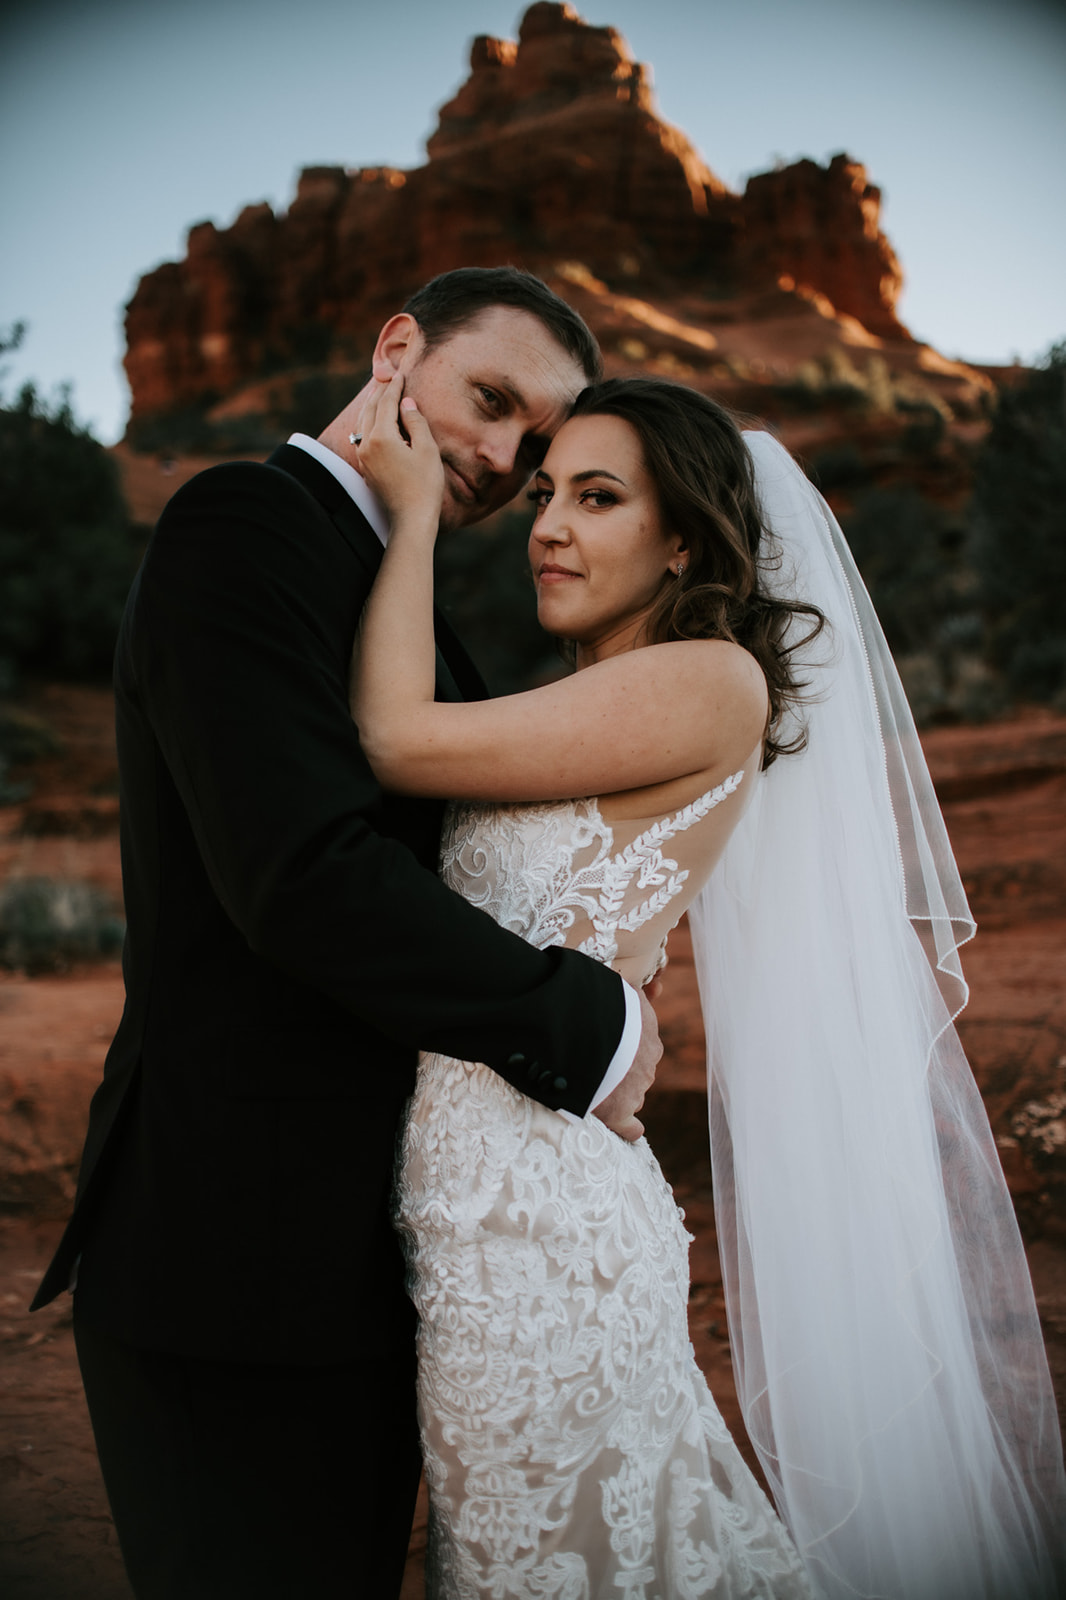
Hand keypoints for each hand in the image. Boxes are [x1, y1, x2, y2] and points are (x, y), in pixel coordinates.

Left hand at [357, 373, 444, 532]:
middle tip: (388, 378)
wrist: (411, 519)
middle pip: (371, 409)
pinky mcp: (366, 468)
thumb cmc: (425, 485)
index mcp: (381, 437)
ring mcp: (363, 457)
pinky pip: (363, 436)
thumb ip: (415, 422)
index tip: (400, 373)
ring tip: (380, 394)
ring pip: (363, 422)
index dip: (394, 387)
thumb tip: (406, 403)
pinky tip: (376, 421)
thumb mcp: (427, 449)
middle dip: (380, 392)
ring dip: (372, 406)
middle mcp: (366, 445)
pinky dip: (369, 422)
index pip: (387, 403)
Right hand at [593, 990, 661, 1141]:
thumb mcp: (617, 986)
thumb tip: (655, 987)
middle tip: (595, 1062)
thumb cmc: (590, 999)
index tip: (607, 1040)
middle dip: (622, 1067)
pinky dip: (628, 1127)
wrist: (577, 1027)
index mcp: (646, 1024)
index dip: (625, 1041)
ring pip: (633, 1092)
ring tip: (593, 1085)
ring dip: (619, 1090)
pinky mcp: (618, 1112)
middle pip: (638, 1066)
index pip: (641, 1038)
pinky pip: (629, 1126)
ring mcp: (636, 1086)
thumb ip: (633, 991)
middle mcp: (648, 1057)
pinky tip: (628, 1129)